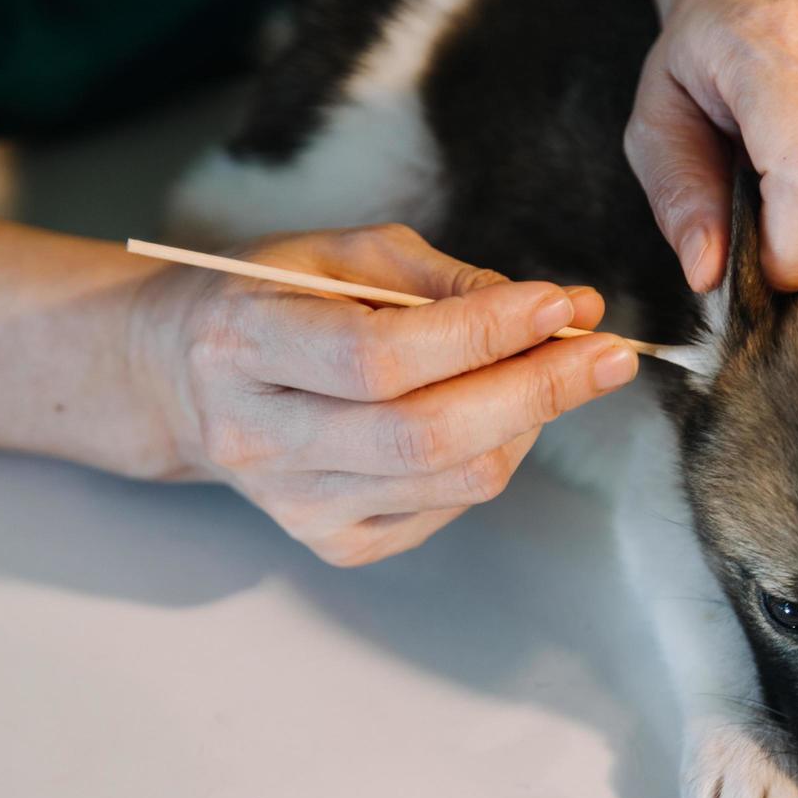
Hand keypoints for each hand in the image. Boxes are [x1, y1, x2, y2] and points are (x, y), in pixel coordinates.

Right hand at [129, 224, 637, 565]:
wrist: (185, 380)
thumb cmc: (277, 298)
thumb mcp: (343, 254)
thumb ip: (448, 280)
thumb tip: (563, 310)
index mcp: (244, 343)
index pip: (378, 355)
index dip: (481, 334)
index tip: (562, 303)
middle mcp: (260, 438)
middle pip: (424, 436)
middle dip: (538, 391)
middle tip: (612, 354)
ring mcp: (295, 505)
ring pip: (451, 480)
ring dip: (529, 423)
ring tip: (555, 372)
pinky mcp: (333, 543)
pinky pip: (448, 510)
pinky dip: (494, 458)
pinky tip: (494, 415)